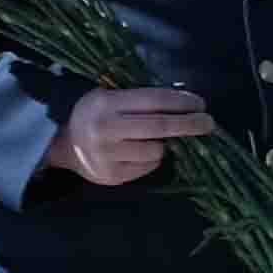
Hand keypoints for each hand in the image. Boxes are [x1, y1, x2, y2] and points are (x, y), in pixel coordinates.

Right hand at [48, 86, 214, 188]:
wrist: (64, 145)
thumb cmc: (96, 114)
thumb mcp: (111, 96)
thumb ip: (142, 99)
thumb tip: (186, 102)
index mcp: (106, 103)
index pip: (153, 101)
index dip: (181, 102)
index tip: (200, 104)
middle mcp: (105, 130)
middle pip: (159, 127)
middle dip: (188, 124)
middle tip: (208, 123)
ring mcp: (107, 156)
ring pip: (155, 151)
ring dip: (164, 144)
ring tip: (153, 139)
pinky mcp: (112, 176)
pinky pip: (147, 167)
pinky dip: (151, 159)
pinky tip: (139, 152)